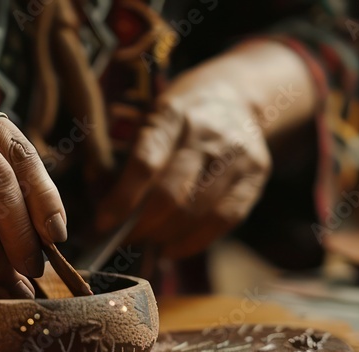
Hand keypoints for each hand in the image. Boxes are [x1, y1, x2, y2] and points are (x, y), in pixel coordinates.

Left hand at [95, 75, 271, 258]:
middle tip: (124, 240)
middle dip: (141, 226)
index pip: (144, 164)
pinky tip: (172, 248)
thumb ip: (128, 163)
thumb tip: (105, 217)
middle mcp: (207, 133)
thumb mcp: (148, 121)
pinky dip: (194, 242)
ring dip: (165, 237)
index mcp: (171, 114)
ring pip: (196, 212)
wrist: (235, 96)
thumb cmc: (177, 119)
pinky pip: (224, 219)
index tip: (102, 224)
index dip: (122, 200)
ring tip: (146, 244)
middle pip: (171, 195)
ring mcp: (235, 154)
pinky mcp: (256, 174)